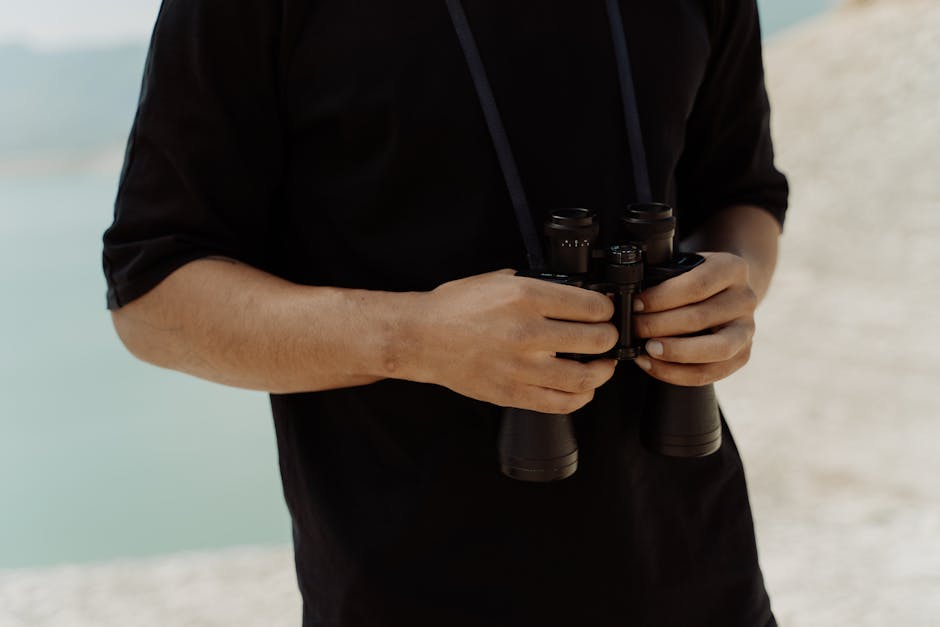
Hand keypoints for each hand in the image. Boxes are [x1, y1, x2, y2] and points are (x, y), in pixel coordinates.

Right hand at [414, 270, 618, 413]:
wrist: (422, 338)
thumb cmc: (456, 308)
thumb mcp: (499, 279)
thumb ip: (536, 286)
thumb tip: (571, 293)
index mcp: (525, 297)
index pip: (591, 306)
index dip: (606, 309)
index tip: (604, 311)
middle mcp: (527, 332)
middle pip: (596, 340)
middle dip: (608, 337)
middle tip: (606, 335)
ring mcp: (521, 367)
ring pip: (585, 377)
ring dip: (603, 370)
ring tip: (603, 364)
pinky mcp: (513, 394)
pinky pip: (560, 403)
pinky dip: (581, 396)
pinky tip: (583, 388)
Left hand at [632, 252, 756, 385]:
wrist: (725, 292)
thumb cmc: (695, 279)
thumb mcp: (684, 267)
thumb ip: (663, 277)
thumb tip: (624, 296)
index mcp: (732, 268)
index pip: (696, 285)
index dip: (662, 297)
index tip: (635, 304)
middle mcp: (745, 299)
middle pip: (701, 317)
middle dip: (659, 325)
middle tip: (633, 329)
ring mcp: (747, 329)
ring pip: (714, 349)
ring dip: (674, 352)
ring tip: (645, 350)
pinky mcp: (742, 355)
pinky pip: (710, 373)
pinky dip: (677, 373)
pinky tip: (653, 365)